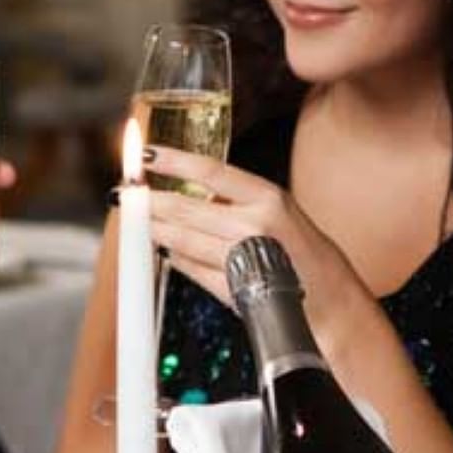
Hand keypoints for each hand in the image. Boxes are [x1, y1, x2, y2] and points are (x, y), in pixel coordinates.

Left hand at [142, 146, 373, 353]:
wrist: (329, 297)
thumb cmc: (298, 250)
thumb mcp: (275, 210)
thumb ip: (232, 200)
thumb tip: (178, 190)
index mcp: (266, 197)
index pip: (210, 171)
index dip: (173, 161)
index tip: (145, 155)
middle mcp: (255, 225)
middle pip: (185, 209)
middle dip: (148, 203)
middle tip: (123, 195)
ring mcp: (243, 259)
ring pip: (181, 241)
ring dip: (153, 231)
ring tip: (137, 222)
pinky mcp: (233, 289)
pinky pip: (190, 270)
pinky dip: (175, 260)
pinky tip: (166, 252)